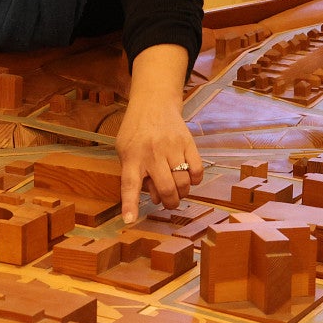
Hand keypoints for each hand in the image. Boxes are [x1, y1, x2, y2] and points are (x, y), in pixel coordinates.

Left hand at [116, 92, 202, 222]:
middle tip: (169, 203)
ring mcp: (171, 147)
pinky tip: (189, 177)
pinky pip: (197, 170)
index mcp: (131, 157)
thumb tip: (155, 198)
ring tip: (178, 189)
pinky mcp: (188, 142)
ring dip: (183, 193)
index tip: (129, 220)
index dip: (130, 204)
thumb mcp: (125, 150)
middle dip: (170, 203)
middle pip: (166, 189)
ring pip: (183, 182)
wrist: (153, 102)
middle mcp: (151, 153)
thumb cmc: (136, 132)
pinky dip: (195, 180)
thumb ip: (135, 175)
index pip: (129, 184)